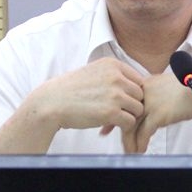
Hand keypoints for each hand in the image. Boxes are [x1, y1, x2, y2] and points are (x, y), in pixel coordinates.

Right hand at [30, 57, 144, 133]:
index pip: (138, 81)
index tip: (120, 102)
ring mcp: (115, 94)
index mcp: (113, 64)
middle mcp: (116, 77)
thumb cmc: (71, 90)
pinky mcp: (112, 112)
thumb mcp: (94, 72)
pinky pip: (130, 122)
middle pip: (140, 95)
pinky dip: (122, 127)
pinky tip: (107, 126)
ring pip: (138, 109)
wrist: (51, 102)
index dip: (132, 94)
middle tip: (117, 114)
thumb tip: (137, 88)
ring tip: (112, 121)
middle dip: (131, 106)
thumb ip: (114, 76)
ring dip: (127, 117)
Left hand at [122, 72, 191, 152]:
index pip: (126, 100)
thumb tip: (157, 108)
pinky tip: (140, 150)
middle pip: (125, 112)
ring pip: (131, 125)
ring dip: (129, 141)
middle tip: (111, 135)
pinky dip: (140, 144)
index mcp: (147, 83)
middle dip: (118, 126)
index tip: (116, 120)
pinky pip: (143, 133)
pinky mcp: (158, 114)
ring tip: (129, 150)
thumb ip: (159, 96)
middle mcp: (145, 92)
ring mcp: (150, 103)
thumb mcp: (170, 87)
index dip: (119, 111)